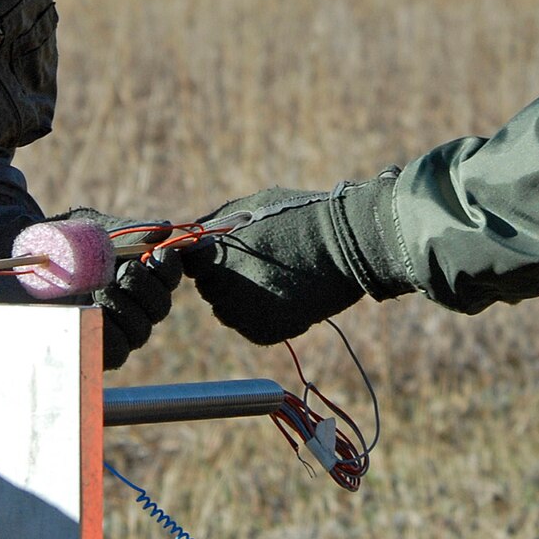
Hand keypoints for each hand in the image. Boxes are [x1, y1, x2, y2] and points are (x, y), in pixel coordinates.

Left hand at [62, 208, 183, 369]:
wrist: (23, 258)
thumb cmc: (60, 241)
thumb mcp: (92, 228)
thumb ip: (127, 229)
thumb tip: (162, 230)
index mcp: (136, 275)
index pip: (167, 279)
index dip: (168, 270)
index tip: (158, 254)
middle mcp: (130, 304)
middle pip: (158, 308)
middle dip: (147, 288)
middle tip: (126, 270)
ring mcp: (112, 328)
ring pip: (139, 332)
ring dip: (128, 308)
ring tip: (104, 288)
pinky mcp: (89, 346)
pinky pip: (113, 352)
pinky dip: (110, 333)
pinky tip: (94, 311)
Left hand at [184, 185, 381, 345]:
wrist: (348, 243)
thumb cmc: (300, 216)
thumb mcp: (252, 206)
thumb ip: (216, 222)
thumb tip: (194, 236)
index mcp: (216, 253)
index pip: (191, 264)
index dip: (208, 257)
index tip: (227, 253)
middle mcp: (225, 287)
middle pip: (209, 288)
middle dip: (225, 278)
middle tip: (258, 264)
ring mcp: (245, 313)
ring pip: (227, 312)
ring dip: (241, 300)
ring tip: (273, 279)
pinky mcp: (267, 332)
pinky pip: (251, 328)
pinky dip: (262, 317)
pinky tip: (285, 295)